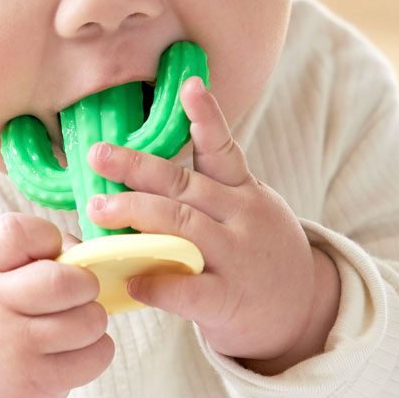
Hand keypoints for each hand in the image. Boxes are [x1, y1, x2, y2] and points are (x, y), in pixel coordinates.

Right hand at [0, 213, 113, 397]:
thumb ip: (39, 253)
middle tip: (82, 292)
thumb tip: (89, 254)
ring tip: (80, 322)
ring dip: (95, 319)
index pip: (15, 232)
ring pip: (87, 322)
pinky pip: (94, 356)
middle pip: (61, 281)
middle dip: (87, 284)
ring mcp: (14, 345)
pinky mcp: (35, 380)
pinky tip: (79, 349)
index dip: (44, 236)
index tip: (49, 252)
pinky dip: (98, 351)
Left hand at [86, 77, 338, 370]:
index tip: (191, 86)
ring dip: (136, 213)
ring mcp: (237, 257)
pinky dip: (158, 282)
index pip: (222, 149)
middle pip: (184, 185)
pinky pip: (190, 290)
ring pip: (183, 226)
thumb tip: (139, 174)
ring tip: (96, 207)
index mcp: (242, 191)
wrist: (302, 312)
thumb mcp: (247, 210)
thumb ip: (205, 192)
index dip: (206, 117)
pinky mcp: (229, 300)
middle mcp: (241, 217)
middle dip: (137, 168)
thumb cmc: (256, 254)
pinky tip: (132, 278)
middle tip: (97, 155)